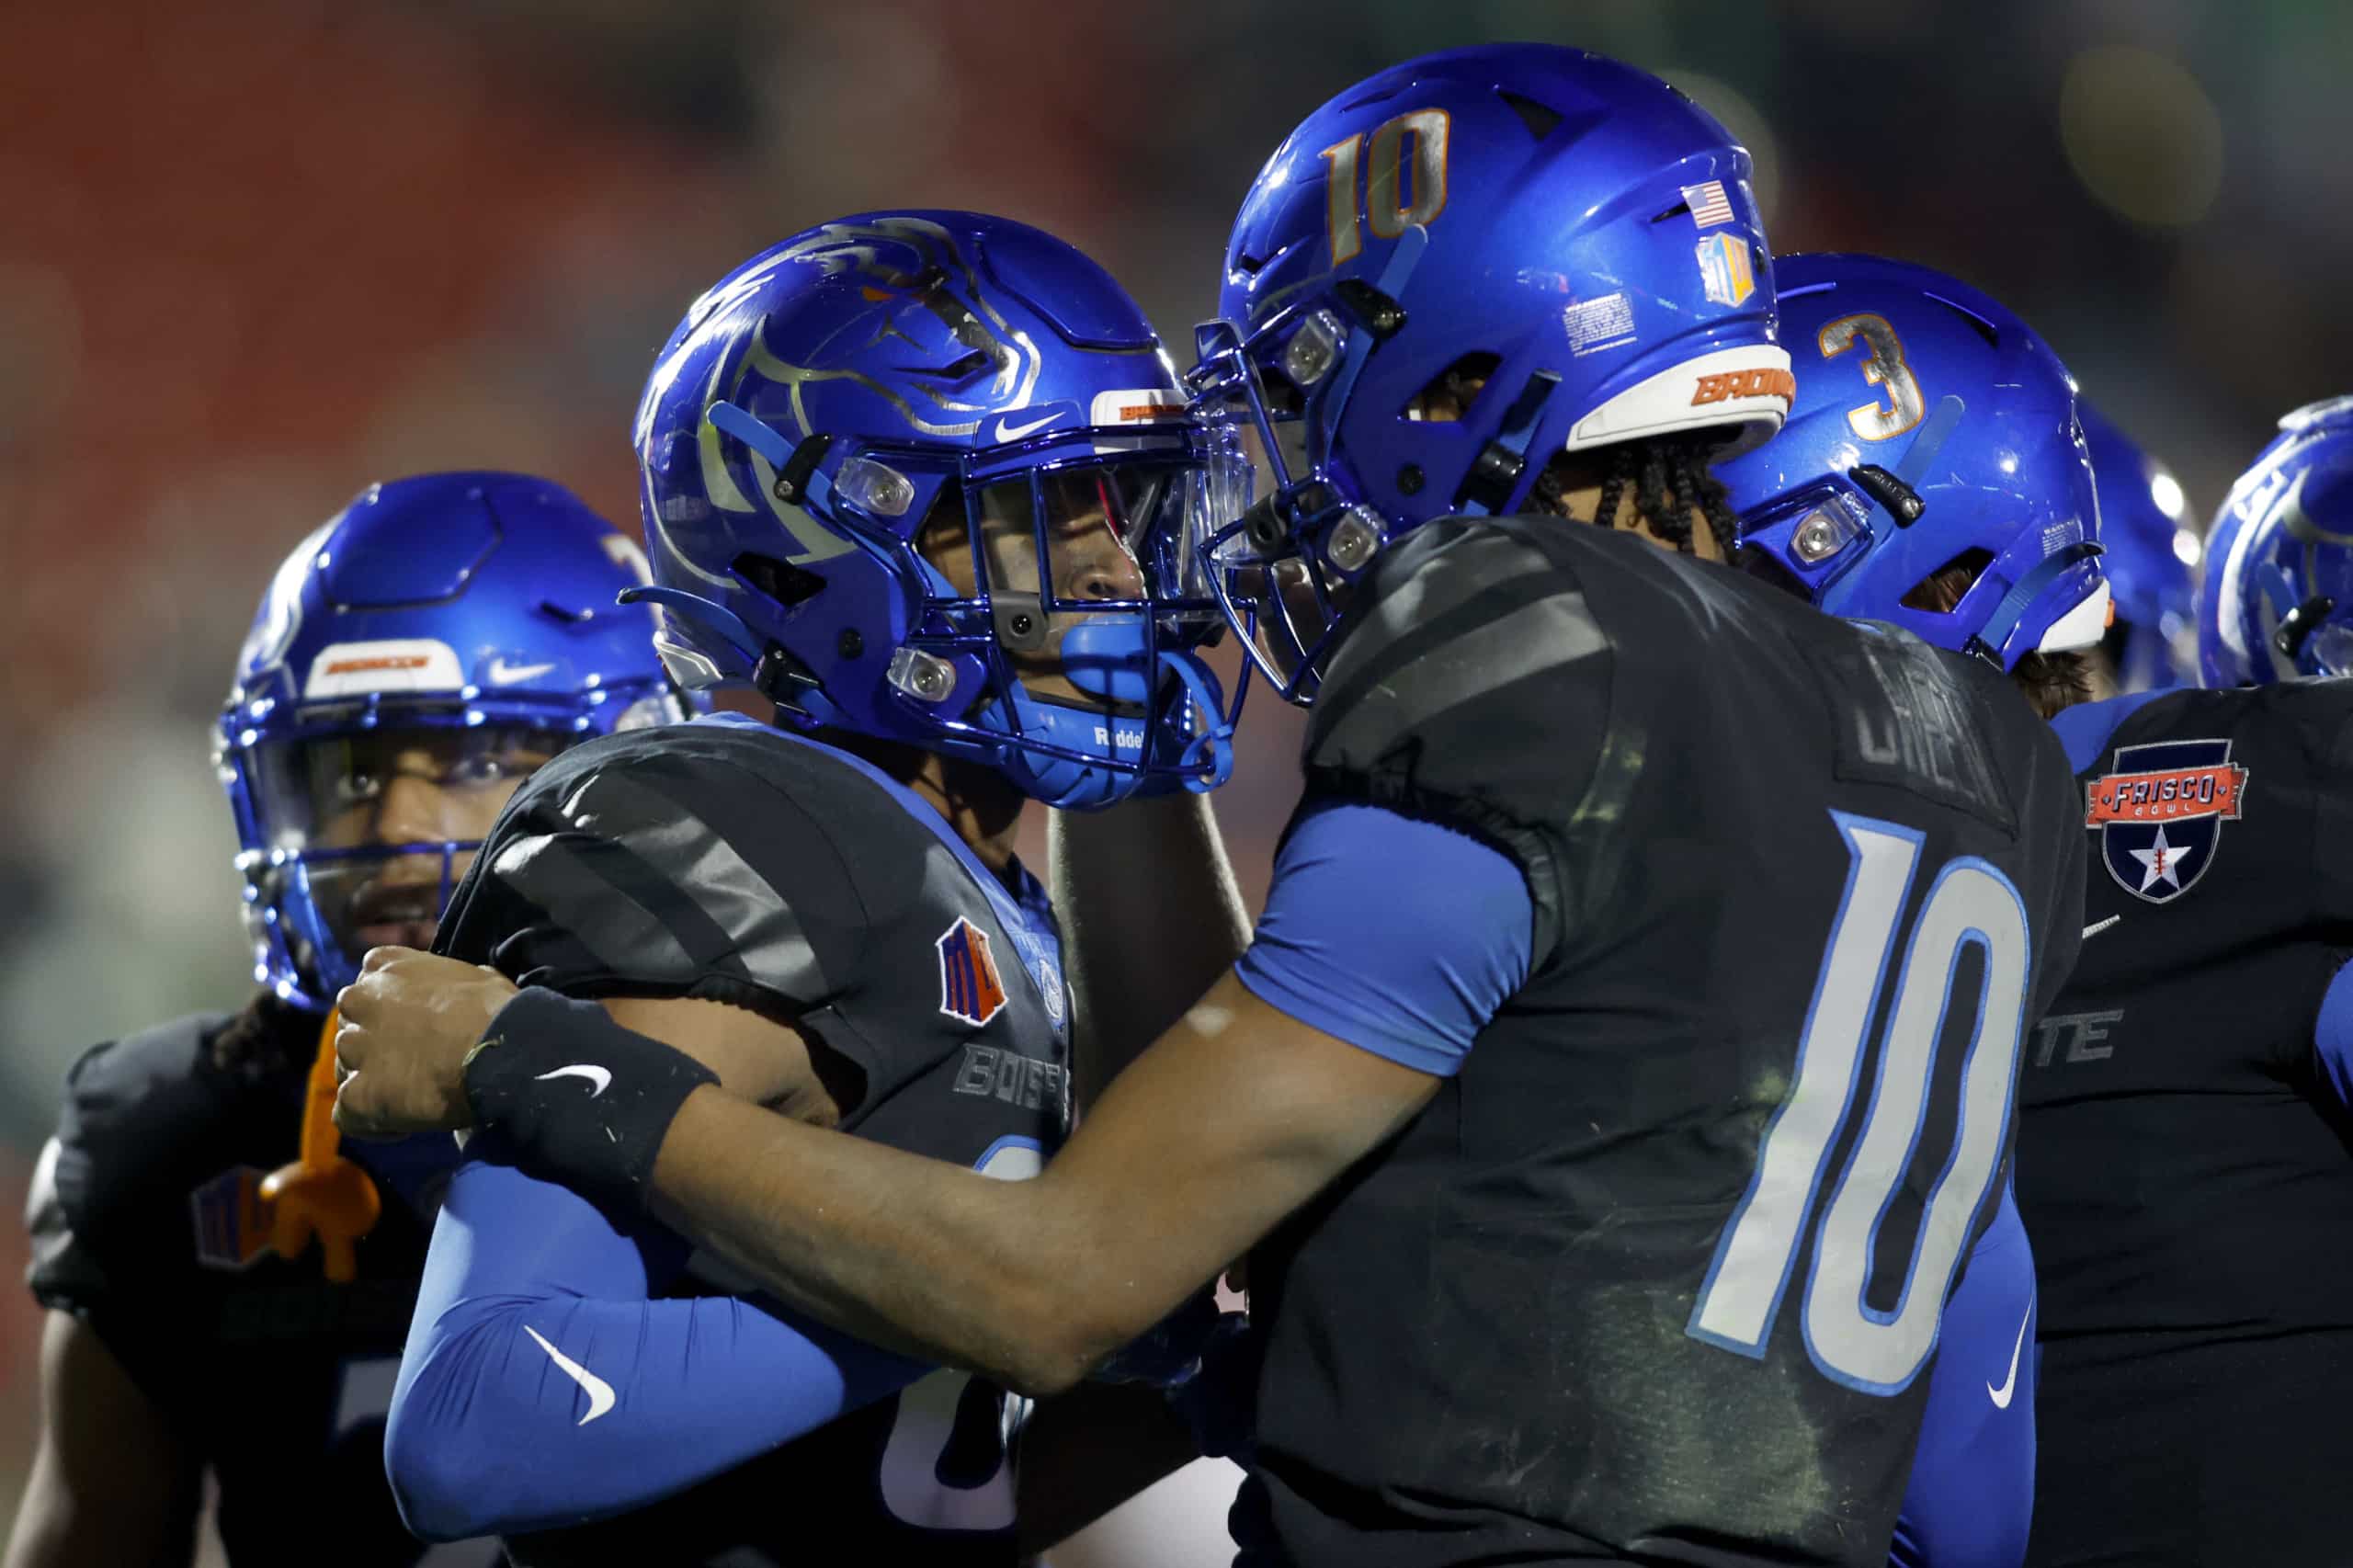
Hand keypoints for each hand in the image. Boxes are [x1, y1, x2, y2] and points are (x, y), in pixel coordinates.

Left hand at [333, 947, 518, 1138]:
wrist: (500, 1053)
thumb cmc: (497, 1012)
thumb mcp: (472, 975)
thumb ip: (441, 982)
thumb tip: (451, 997)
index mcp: (383, 966)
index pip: (368, 987)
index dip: (389, 1013)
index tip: (413, 1030)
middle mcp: (358, 1000)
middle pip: (352, 1027)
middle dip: (375, 1046)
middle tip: (411, 1065)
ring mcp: (352, 1047)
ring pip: (346, 1068)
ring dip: (372, 1082)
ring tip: (411, 1096)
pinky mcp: (355, 1094)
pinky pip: (348, 1115)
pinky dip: (373, 1123)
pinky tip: (405, 1124)